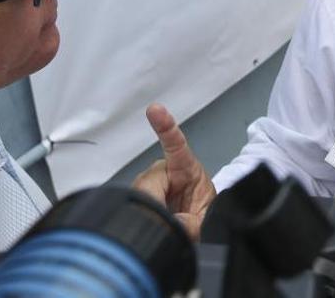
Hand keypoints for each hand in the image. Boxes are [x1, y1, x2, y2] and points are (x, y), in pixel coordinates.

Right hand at [133, 103, 215, 240]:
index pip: (175, 143)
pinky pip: (129, 208)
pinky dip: (139, 220)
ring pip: (137, 200)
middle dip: (157, 206)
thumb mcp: (205, 218)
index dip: (164, 125)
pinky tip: (151, 223)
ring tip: (169, 220)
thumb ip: (191, 222)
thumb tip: (172, 223)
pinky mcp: (133, 196)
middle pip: (147, 185)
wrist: (193, 222)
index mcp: (185, 167)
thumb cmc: (200, 210)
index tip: (155, 109)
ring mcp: (146, 184)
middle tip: (174, 218)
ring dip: (151, 216)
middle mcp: (162, 171)